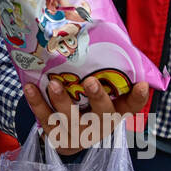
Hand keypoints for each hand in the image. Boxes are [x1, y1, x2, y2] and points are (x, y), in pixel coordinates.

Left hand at [23, 77, 150, 155]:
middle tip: (90, 82)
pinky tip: (29, 87)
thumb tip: (100, 33)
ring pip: (70, 119)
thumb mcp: (103, 94)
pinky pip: (45, 119)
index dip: (138, 97)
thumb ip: (106, 73)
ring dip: (61, 101)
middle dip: (97, 97)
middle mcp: (100, 125)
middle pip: (102, 113)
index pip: (132, 106)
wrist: (70, 138)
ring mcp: (78, 133)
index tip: (141, 85)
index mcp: (116, 111)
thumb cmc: (90, 105)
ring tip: (54, 84)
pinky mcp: (56, 135)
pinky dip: (36, 103)